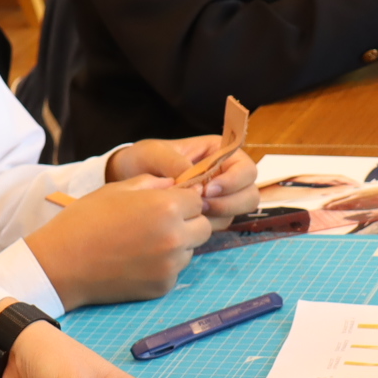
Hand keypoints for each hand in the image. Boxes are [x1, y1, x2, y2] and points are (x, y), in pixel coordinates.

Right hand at [24, 176, 206, 306]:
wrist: (62, 264)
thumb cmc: (85, 221)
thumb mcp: (117, 189)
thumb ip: (152, 183)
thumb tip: (174, 183)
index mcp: (166, 207)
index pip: (197, 198)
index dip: (183, 199)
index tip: (167, 202)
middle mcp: (175, 237)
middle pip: (203, 226)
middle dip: (188, 222)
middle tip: (159, 222)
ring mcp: (170, 265)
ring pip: (191, 250)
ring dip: (178, 244)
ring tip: (144, 242)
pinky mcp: (162, 286)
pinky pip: (175, 270)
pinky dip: (163, 265)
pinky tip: (137, 260)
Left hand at [108, 135, 259, 226]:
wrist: (127, 179)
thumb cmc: (143, 159)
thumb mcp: (153, 153)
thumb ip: (173, 163)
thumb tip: (195, 184)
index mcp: (218, 152)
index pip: (246, 168)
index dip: (234, 181)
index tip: (208, 189)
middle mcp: (225, 175)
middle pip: (250, 193)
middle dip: (230, 202)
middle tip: (202, 206)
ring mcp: (219, 197)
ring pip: (238, 212)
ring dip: (218, 215)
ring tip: (191, 212)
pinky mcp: (209, 215)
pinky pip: (220, 224)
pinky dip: (208, 225)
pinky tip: (187, 221)